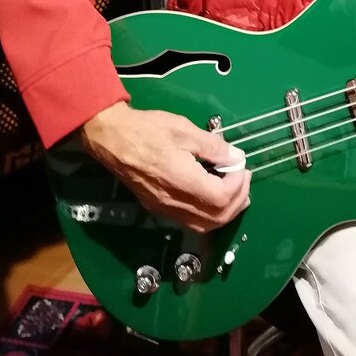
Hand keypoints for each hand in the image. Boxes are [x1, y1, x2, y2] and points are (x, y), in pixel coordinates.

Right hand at [79, 101, 250, 232]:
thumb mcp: (184, 129)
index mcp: (181, 180)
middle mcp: (173, 201)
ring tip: (234, 188)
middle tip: (243, 178)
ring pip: (204, 225)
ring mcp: (164, 208)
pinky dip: (209, 213)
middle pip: (216, 218)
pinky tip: (213, 194)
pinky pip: (191, 221)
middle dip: (237, 201)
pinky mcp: (157, 207)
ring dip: (225, 211)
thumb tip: (236, 158)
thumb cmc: (147, 129)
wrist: (111, 138)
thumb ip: (212, 146)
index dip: (238, 185)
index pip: (221, 198)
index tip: (240, 166)